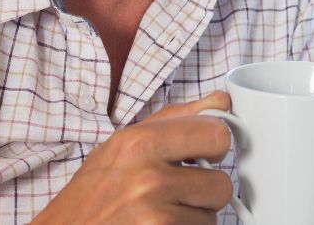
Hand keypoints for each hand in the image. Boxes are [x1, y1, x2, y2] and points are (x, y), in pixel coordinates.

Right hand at [32, 91, 234, 224]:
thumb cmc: (91, 194)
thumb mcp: (123, 145)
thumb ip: (176, 119)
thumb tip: (220, 101)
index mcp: (140, 143)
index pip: (217, 134)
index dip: (215, 146)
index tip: (204, 153)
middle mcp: (149, 178)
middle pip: (222, 183)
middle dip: (207, 190)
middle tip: (181, 190)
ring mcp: (154, 216)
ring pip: (211, 216)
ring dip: (192, 217)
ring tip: (160, 212)